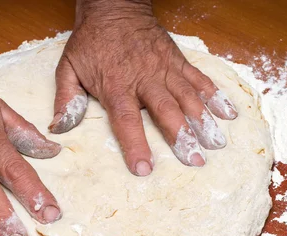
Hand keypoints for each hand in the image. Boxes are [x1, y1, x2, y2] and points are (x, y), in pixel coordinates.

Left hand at [49, 1, 237, 175]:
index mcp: (116, 86)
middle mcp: (145, 79)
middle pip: (166, 112)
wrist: (113, 6)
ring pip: (188, 97)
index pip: (127, 121)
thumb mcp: (69, 67)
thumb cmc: (91, 41)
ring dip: (204, 121)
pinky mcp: (178, 60)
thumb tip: (58, 128)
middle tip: (196, 161)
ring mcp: (165, 69)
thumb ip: (66, 98)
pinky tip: (228, 113)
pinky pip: (199, 78)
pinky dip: (215, 95)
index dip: (136, 145)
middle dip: (182, 137)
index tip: (144, 168)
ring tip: (217, 143)